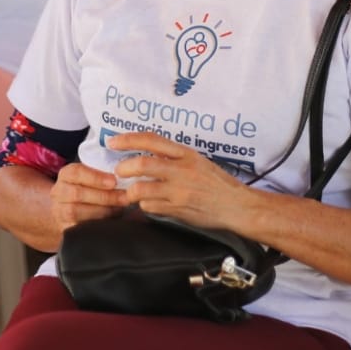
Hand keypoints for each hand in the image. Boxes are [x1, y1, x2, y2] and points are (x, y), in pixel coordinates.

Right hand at [50, 161, 127, 232]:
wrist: (72, 209)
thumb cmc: (89, 190)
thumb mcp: (93, 178)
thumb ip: (106, 176)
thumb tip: (128, 179)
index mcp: (66, 175)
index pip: (76, 172)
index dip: (95, 177)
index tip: (114, 181)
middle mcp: (58, 192)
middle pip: (77, 193)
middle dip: (104, 196)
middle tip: (124, 198)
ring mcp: (59, 211)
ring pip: (75, 212)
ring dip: (101, 211)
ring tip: (118, 209)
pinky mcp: (64, 229)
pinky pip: (76, 228)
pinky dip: (95, 225)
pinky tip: (109, 222)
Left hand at [108, 132, 254, 230]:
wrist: (237, 206)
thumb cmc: (217, 183)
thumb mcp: (198, 161)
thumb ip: (174, 157)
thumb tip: (147, 154)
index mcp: (186, 154)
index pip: (152, 140)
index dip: (128, 139)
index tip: (113, 142)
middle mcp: (181, 171)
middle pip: (142, 164)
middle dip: (123, 167)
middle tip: (118, 171)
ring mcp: (179, 192)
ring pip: (141, 189)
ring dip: (131, 191)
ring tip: (131, 192)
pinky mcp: (178, 210)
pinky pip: (150, 207)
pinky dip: (144, 205)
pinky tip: (149, 204)